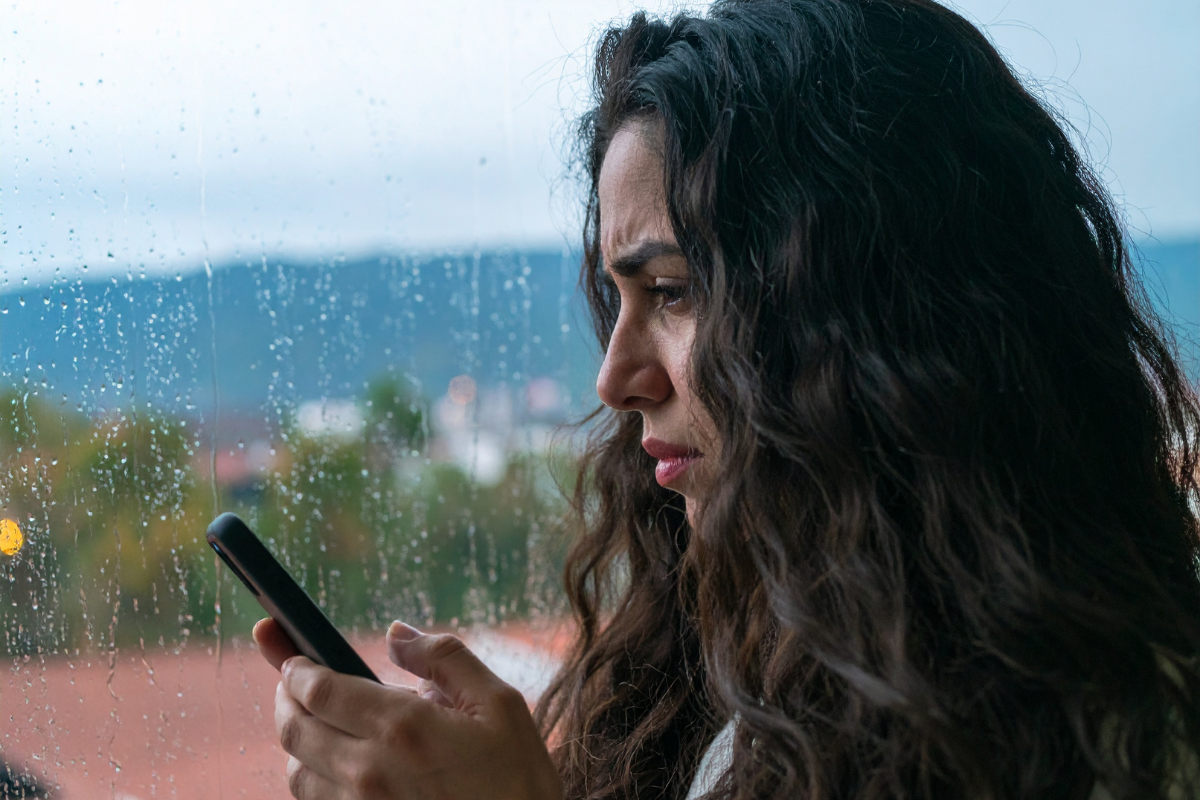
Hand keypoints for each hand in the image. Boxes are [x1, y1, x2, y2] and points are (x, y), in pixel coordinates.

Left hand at [252, 618, 563, 799]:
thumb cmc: (518, 777)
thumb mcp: (500, 702)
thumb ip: (444, 657)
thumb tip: (396, 633)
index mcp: (402, 726)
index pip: (318, 690)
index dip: (295, 667)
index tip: (293, 656)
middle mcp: (370, 770)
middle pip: (293, 729)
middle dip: (286, 698)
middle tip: (292, 682)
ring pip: (296, 772)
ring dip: (298, 741)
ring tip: (317, 723)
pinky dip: (315, 778)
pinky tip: (338, 764)